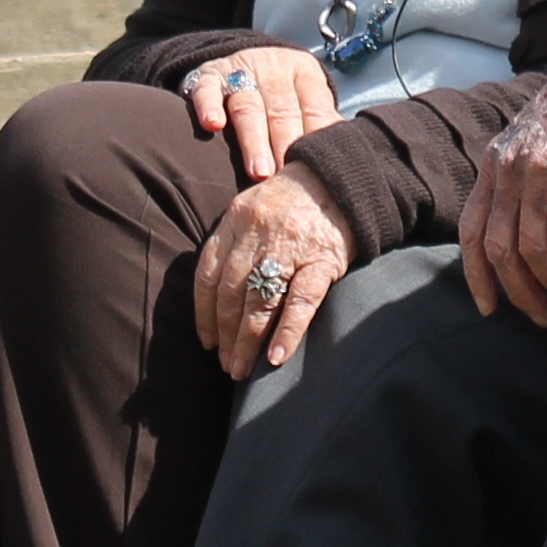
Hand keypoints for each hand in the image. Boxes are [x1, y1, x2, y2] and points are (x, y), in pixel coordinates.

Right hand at [180, 46, 340, 181]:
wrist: (243, 60)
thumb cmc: (283, 96)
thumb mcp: (306, 99)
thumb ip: (322, 124)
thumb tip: (349, 159)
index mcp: (304, 73)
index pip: (314, 107)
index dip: (314, 138)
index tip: (316, 168)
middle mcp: (274, 68)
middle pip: (282, 109)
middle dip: (285, 145)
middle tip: (286, 180)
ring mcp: (240, 69)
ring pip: (248, 105)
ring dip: (254, 140)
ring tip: (259, 172)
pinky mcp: (209, 73)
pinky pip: (207, 88)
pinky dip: (209, 106)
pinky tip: (213, 126)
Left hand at [196, 170, 357, 376]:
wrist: (342, 176)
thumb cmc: (294, 198)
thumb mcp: (254, 206)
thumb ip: (235, 241)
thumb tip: (218, 293)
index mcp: (236, 218)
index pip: (209, 274)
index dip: (204, 312)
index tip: (207, 340)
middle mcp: (257, 233)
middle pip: (232, 294)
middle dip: (226, 335)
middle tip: (226, 365)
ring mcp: (290, 246)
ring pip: (260, 302)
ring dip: (247, 342)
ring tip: (242, 370)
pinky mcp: (322, 260)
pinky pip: (300, 302)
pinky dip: (287, 332)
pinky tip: (277, 357)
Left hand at [461, 39, 546, 326]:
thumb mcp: (533, 143)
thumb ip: (521, 180)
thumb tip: (526, 235)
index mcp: (495, 165)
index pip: (471, 231)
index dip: (477, 276)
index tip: (490, 307)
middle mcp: (509, 169)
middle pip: (499, 249)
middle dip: (519, 293)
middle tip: (543, 316)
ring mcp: (540, 171)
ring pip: (533, 248)